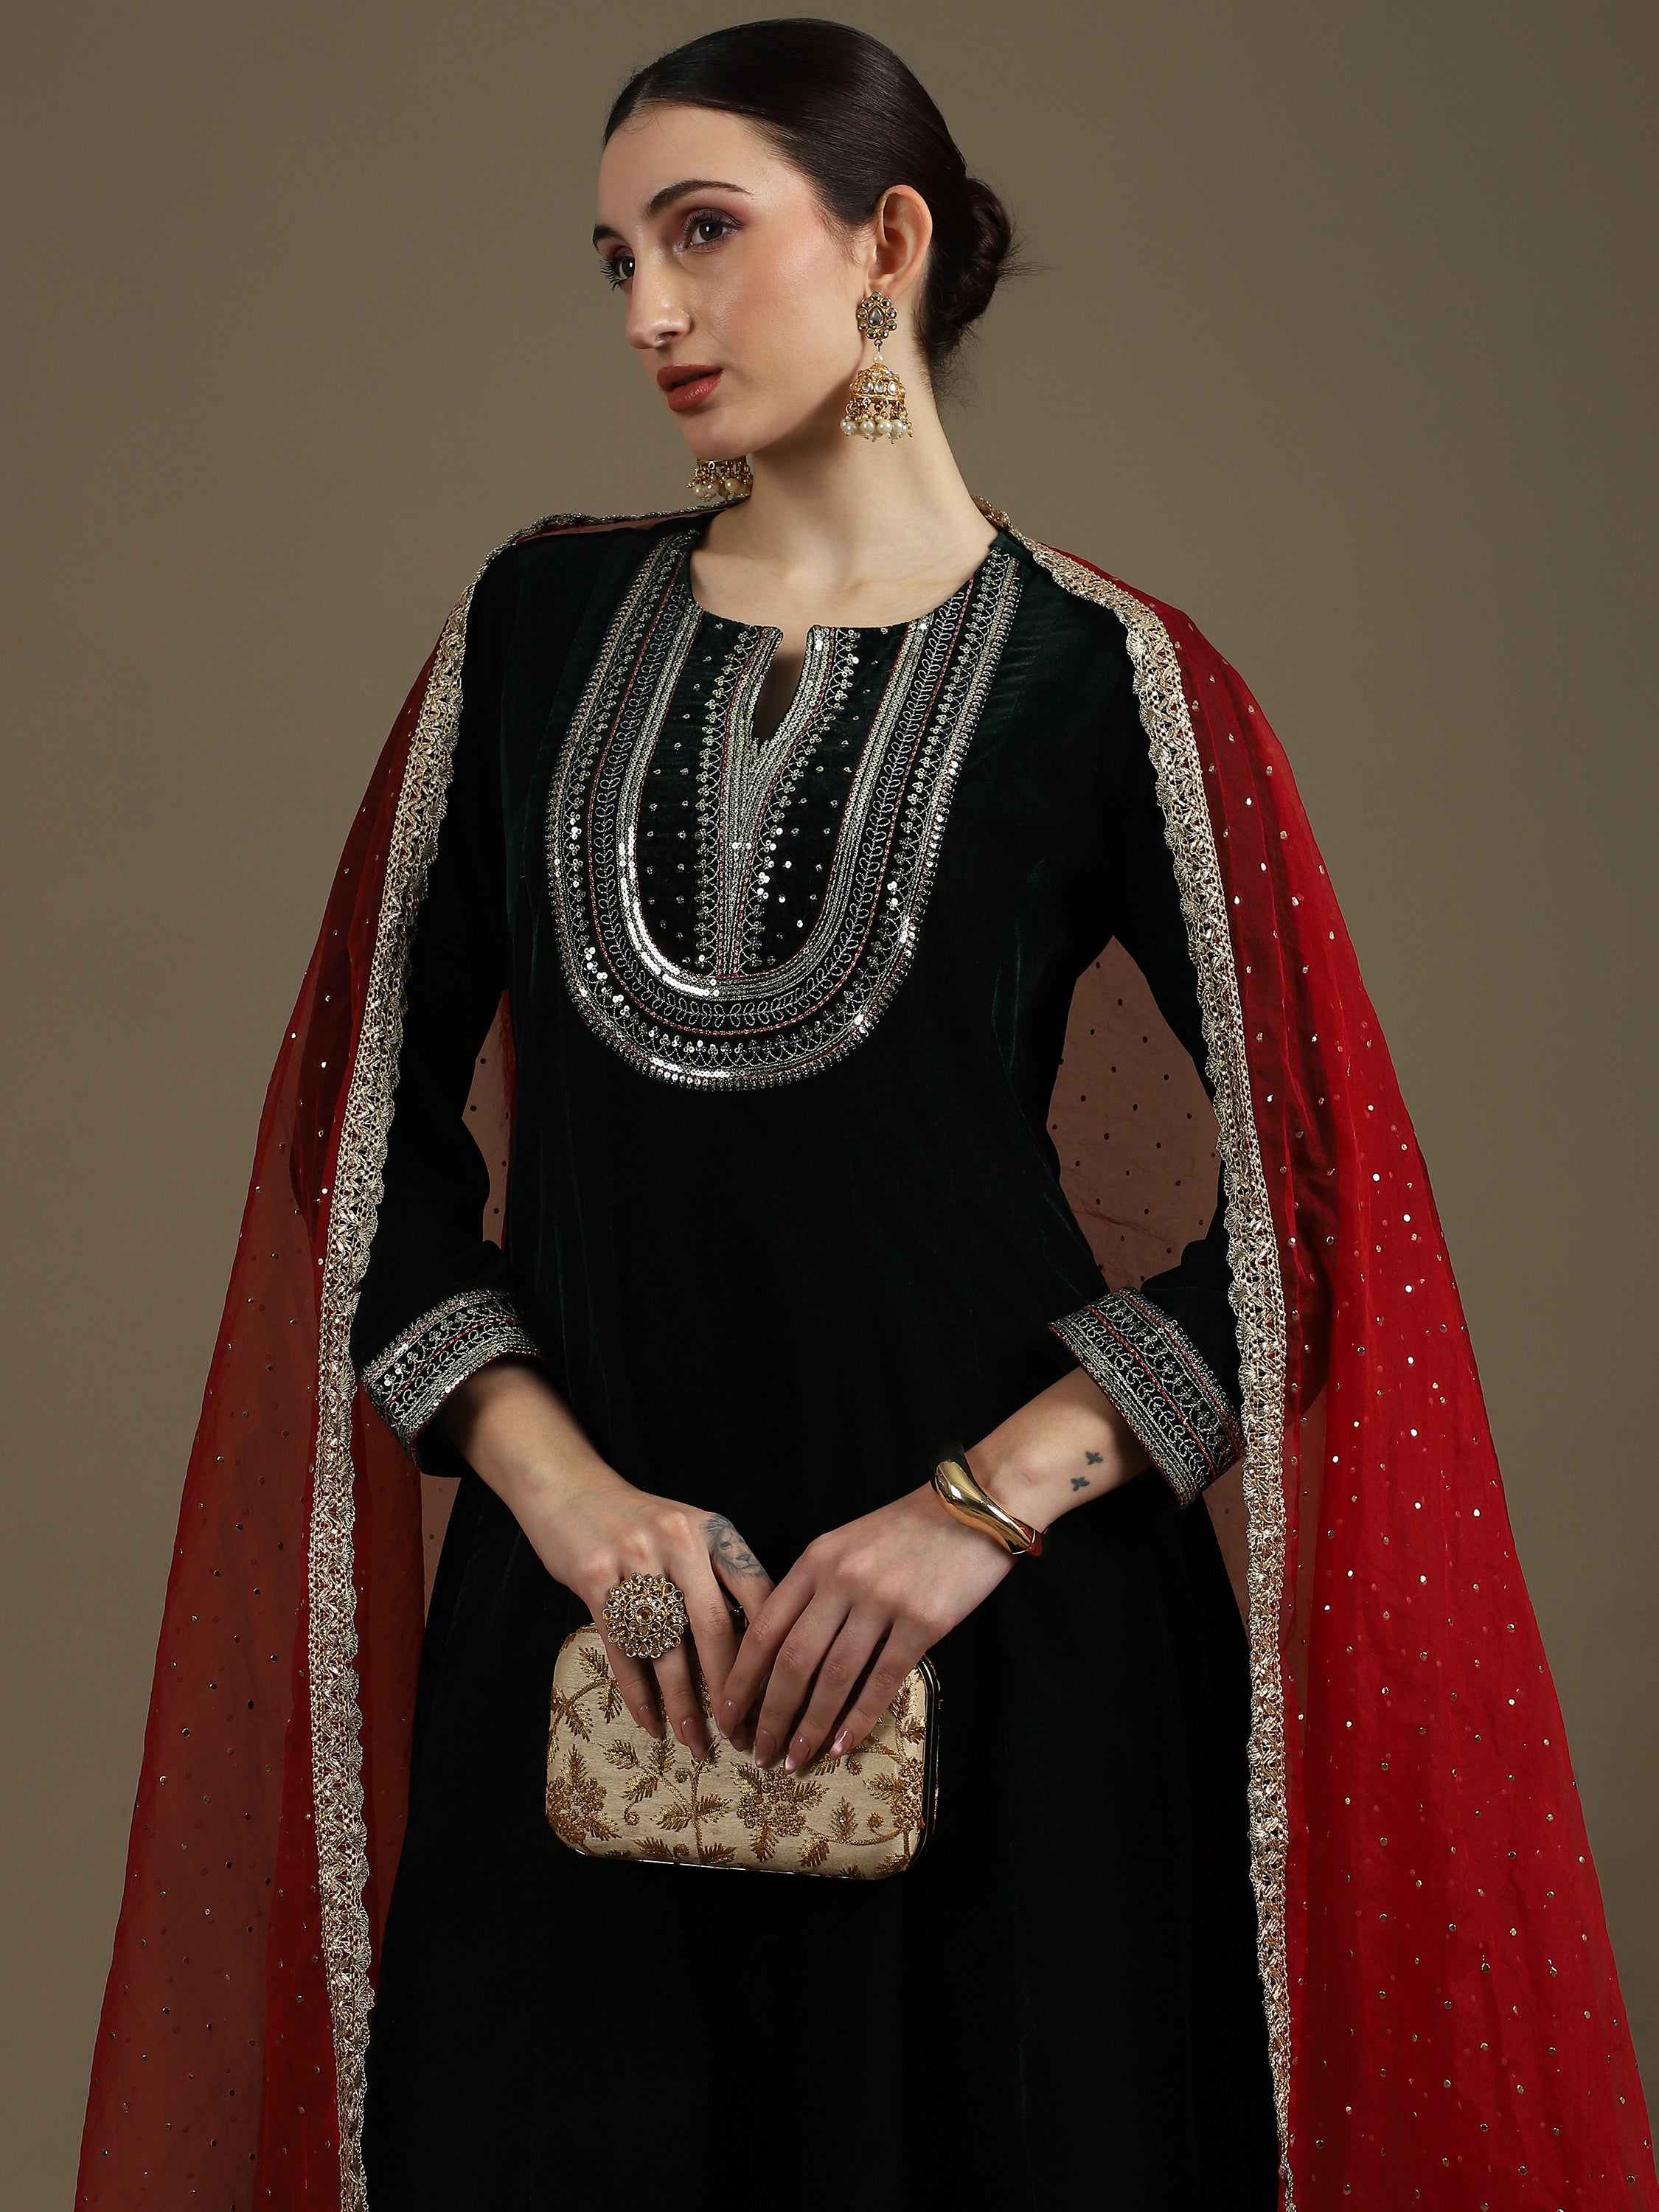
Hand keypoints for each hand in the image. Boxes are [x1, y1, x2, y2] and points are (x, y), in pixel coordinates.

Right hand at [517, 1471, 773, 1761]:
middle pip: (715, 1628)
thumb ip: (719, 1577)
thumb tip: (754, 1646)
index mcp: (714, 1531)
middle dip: (730, 1689)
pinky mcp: (595, 1577)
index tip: (777, 1695)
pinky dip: (638, 1691)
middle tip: (739, 1733)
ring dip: (683, 1701)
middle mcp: (680, 1542)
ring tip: (694, 1739)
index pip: (757, 1594)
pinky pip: (623, 1647)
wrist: (569, 1487)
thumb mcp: (690, 1533)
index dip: (769, 1649)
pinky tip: (650, 1721)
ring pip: (668, 1646)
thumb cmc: (638, 1521)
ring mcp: (636, 1559)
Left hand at [712, 1365, 1151, 1770]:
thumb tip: (783, 1651)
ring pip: (833, 1677)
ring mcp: (882, 1601)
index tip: (728, 1716)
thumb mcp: (847, 1544)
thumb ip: (814, 1587)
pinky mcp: (922, 1622)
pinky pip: (882, 1680)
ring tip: (795, 1759)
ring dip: (810, 1726)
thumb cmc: (908, 1527)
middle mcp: (842, 1580)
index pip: (765, 1629)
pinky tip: (842, 1745)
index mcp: (816, 1559)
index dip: (741, 1679)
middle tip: (760, 1753)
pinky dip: (859, 1718)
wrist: (974, 1506)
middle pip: (793, 1660)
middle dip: (771, 1714)